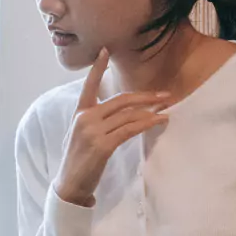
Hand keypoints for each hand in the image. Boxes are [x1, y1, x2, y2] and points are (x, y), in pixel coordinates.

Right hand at [54, 49, 170, 207]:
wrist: (70, 185)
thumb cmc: (78, 162)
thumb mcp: (81, 136)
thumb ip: (94, 121)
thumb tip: (117, 114)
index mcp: (79, 113)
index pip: (89, 86)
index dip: (97, 68)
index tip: (105, 50)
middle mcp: (85, 118)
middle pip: (121, 100)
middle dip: (145, 96)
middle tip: (164, 94)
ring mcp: (93, 131)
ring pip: (128, 114)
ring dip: (151, 111)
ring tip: (166, 109)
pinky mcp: (103, 145)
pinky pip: (130, 129)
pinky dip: (147, 123)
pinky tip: (158, 121)